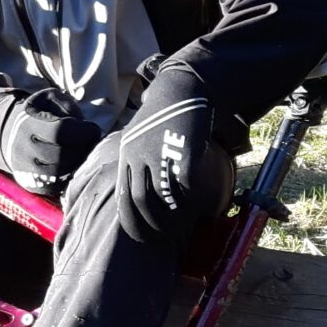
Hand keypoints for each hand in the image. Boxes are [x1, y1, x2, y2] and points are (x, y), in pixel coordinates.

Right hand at [0, 87, 99, 193]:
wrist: (9, 134)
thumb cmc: (37, 114)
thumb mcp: (48, 99)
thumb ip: (67, 106)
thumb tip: (84, 125)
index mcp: (27, 125)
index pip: (60, 131)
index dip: (83, 131)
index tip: (92, 128)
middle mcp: (23, 149)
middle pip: (63, 154)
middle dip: (83, 147)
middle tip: (90, 141)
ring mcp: (25, 170)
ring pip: (61, 172)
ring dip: (78, 162)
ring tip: (82, 151)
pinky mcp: (30, 184)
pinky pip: (57, 185)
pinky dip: (69, 175)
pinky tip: (72, 163)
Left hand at [114, 68, 211, 241]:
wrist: (181, 89)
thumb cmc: (162, 117)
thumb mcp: (138, 137)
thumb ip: (136, 163)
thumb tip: (143, 192)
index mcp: (126, 155)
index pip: (125, 199)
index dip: (134, 222)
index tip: (145, 236)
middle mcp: (139, 156)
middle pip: (142, 201)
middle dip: (154, 225)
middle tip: (167, 236)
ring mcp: (160, 154)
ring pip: (164, 197)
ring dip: (175, 217)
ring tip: (185, 226)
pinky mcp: (184, 152)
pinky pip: (186, 185)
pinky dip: (193, 202)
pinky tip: (201, 208)